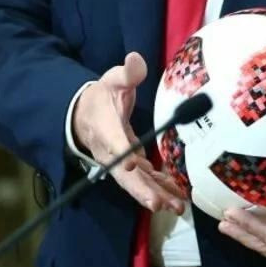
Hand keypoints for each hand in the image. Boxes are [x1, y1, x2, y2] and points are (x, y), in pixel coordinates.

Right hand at [72, 52, 185, 212]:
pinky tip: (177, 199)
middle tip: (157, 204)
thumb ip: (127, 73)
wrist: (88, 114)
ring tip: (176, 208)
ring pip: (136, 184)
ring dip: (155, 196)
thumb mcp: (113, 80)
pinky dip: (160, 190)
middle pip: (124, 175)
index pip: (112, 141)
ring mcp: (120, 163)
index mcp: (106, 128)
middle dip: (141, 190)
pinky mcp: (130, 167)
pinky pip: (144, 181)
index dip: (121, 152)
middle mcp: (111, 151)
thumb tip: (136, 59)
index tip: (130, 163)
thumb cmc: (103, 96)